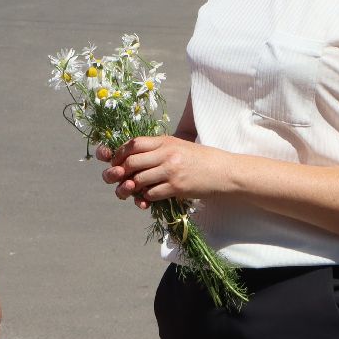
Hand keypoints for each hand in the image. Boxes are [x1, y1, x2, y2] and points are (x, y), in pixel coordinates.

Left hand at [98, 136, 234, 208]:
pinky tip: (147, 196)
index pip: (133, 144)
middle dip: (120, 172)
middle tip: (118, 179)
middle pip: (131, 162)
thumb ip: (157, 148)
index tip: (116, 162)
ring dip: (131, 187)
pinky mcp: (176, 187)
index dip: (120, 153)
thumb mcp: (178, 146)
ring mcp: (171, 171)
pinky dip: (145, 197)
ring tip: (131, 190)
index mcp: (165, 141)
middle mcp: (166, 154)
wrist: (223, 171)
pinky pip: (151, 193)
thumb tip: (132, 156)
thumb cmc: (200, 159)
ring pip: (139, 179)